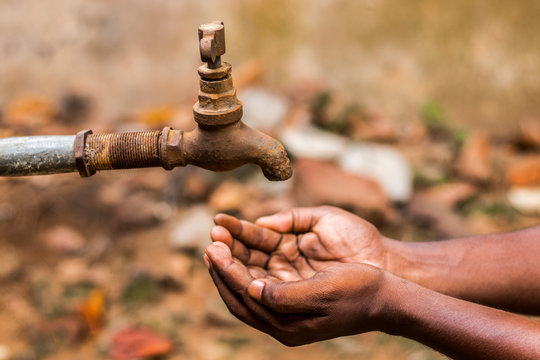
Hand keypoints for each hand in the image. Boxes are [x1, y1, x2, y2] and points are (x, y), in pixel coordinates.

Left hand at [204, 241, 387, 345]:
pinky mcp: (293, 298)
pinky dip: (249, 265)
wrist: (385, 298)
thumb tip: (250, 289)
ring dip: (234, 264)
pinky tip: (243, 251)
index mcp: (287, 325)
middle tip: (210, 242)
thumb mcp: (323, 291)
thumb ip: (284, 295)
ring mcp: (286, 311)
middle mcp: (282, 322)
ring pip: (248, 286)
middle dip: (223, 267)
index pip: (244, 296)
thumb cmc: (358, 291)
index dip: (226, 271)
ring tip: (220, 241)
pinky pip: (261, 282)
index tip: (213, 248)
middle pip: (240, 294)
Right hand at [210, 206, 389, 281]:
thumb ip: (293, 218)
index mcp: (290, 245)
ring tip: (214, 254)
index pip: (256, 240)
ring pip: (252, 278)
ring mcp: (290, 284)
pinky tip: (232, 274)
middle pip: (248, 260)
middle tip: (211, 241)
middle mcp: (285, 267)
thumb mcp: (324, 220)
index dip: (236, 233)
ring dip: (231, 268)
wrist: (386, 265)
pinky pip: (266, 295)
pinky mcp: (296, 301)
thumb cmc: (359, 239)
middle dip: (228, 251)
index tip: (218, 224)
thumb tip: (261, 222)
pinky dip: (247, 286)